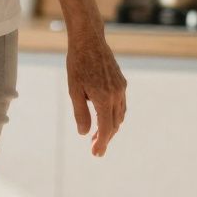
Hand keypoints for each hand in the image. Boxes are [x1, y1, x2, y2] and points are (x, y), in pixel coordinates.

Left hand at [66, 32, 126, 156]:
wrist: (89, 42)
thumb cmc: (77, 65)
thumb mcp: (74, 90)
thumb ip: (80, 113)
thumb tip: (84, 133)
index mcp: (104, 98)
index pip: (106, 128)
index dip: (102, 143)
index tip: (96, 154)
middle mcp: (117, 95)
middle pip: (114, 124)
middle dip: (105, 138)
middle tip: (94, 148)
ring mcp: (121, 88)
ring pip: (120, 116)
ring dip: (110, 128)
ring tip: (97, 135)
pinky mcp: (122, 83)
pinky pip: (121, 105)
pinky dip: (114, 115)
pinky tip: (104, 118)